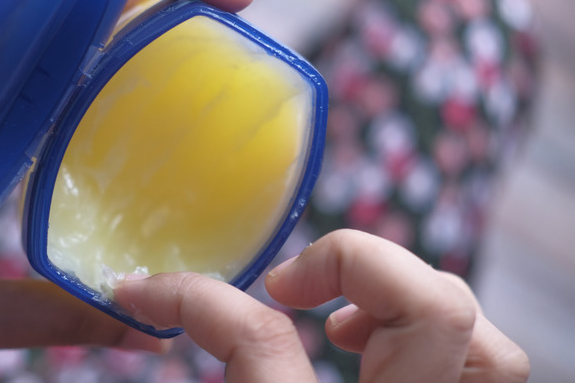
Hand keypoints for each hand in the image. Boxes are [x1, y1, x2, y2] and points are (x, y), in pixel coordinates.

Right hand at [114, 229, 529, 382]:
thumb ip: (216, 362)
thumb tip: (144, 307)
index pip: (254, 339)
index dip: (192, 297)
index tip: (147, 290)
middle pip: (432, 310)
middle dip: (354, 263)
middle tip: (287, 285)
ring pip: (487, 341)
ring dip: (412, 298)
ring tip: (344, 316)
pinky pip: (483, 367)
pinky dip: (436, 337)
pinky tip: (370, 347)